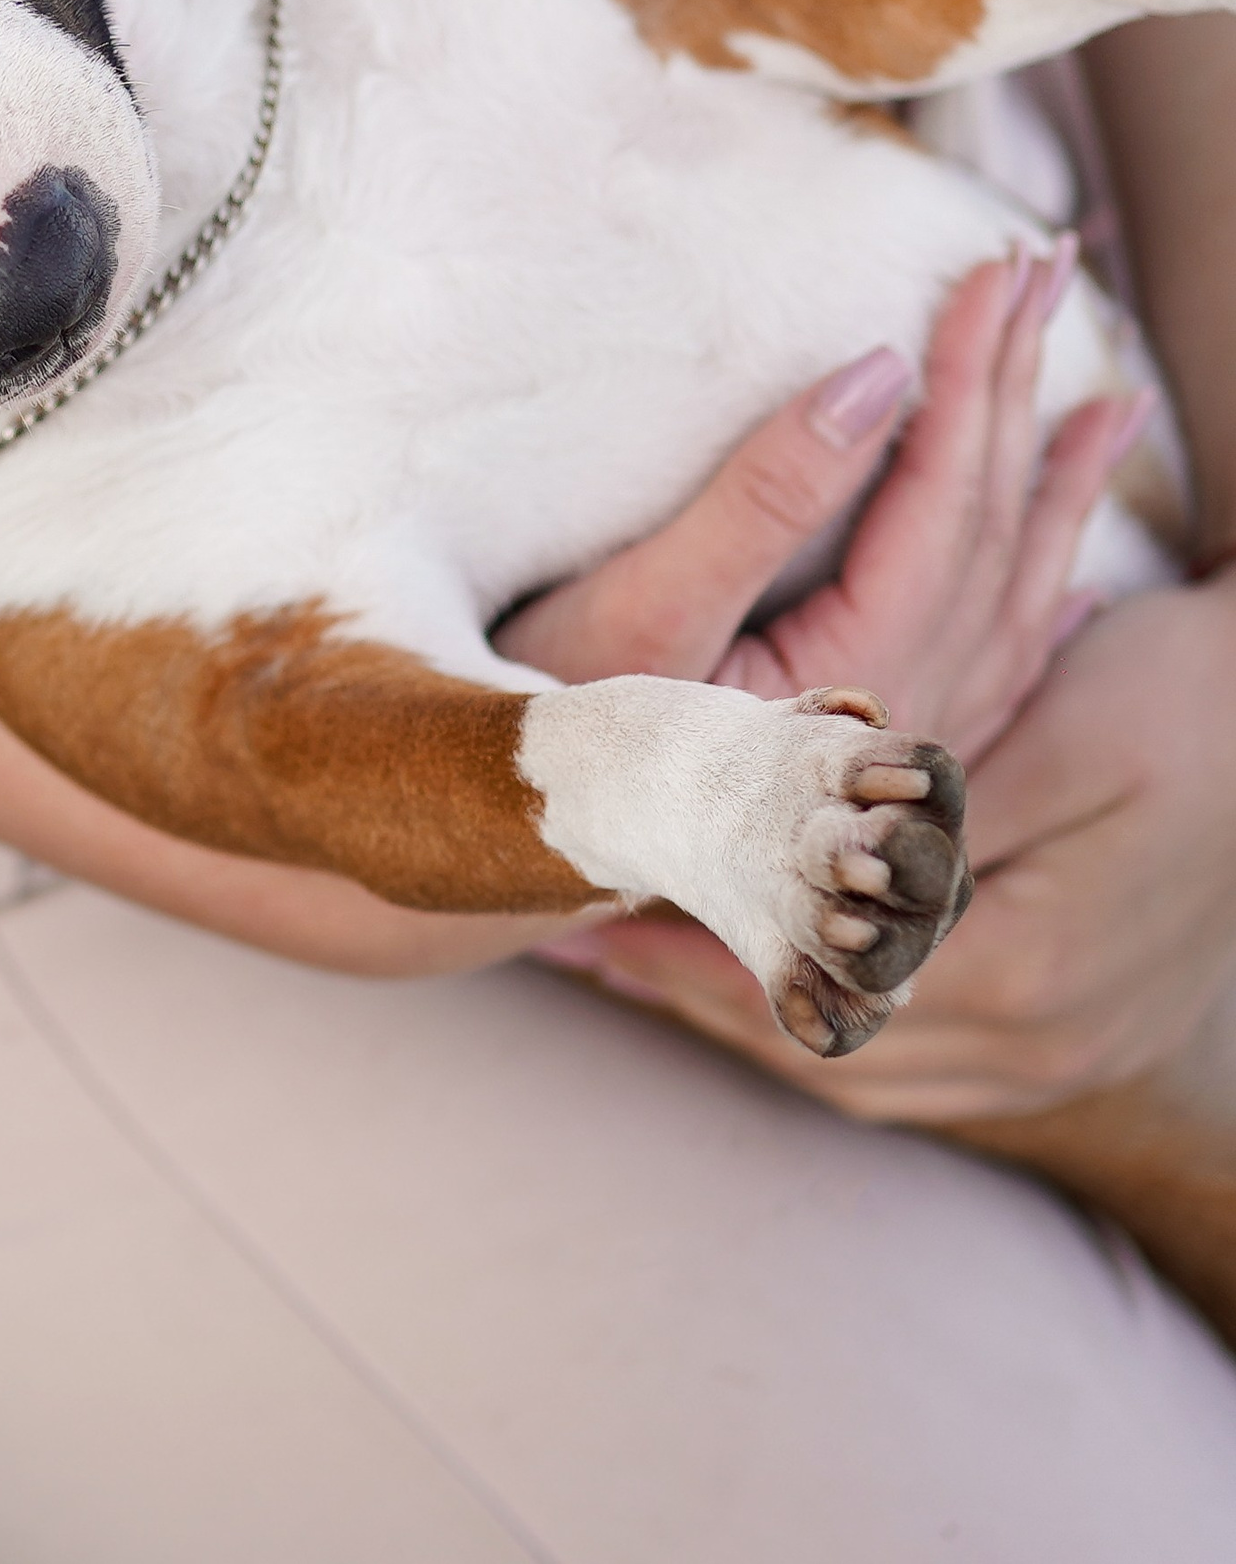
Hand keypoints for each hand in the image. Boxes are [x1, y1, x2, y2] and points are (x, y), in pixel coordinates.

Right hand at [500, 242, 1144, 755]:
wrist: (531, 844)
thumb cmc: (563, 723)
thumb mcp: (647, 600)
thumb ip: (768, 495)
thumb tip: (875, 378)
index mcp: (864, 665)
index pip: (946, 490)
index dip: (971, 371)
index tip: (992, 270)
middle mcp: (912, 708)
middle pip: (995, 526)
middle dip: (1020, 389)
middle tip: (1047, 270)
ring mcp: (907, 740)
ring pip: (1016, 594)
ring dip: (1059, 487)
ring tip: (1110, 404)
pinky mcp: (879, 758)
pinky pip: (1000, 670)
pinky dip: (1044, 608)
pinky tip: (1073, 584)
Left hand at [542, 575, 1235, 1122]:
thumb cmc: (1176, 699)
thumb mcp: (1051, 735)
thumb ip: (926, 822)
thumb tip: (793, 869)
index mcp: (1025, 976)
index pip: (815, 1002)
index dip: (690, 964)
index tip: (592, 919)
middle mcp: (1047, 1045)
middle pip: (832, 1056)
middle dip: (700, 1004)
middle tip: (591, 948)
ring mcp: (1072, 1054)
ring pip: (875, 1069)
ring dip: (762, 1019)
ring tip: (653, 962)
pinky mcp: (1082, 1032)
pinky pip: (928, 1059)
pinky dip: (841, 1021)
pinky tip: (778, 971)